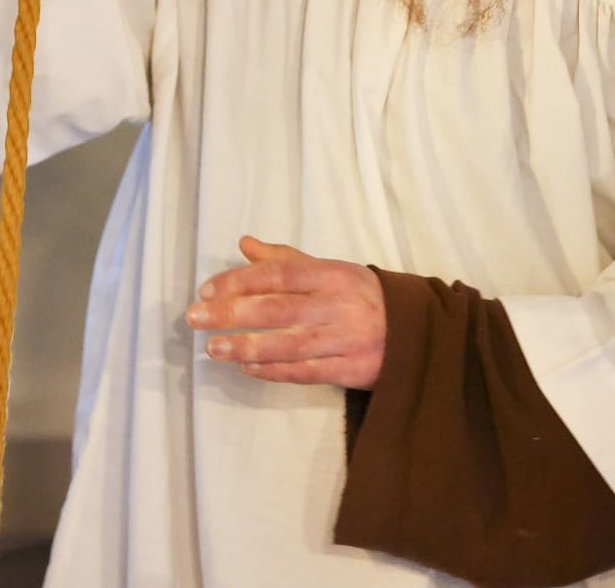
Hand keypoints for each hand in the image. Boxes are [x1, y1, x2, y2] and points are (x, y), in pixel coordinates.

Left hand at [186, 235, 385, 388]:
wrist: (419, 333)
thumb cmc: (362, 296)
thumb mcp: (330, 269)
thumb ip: (286, 259)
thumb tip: (245, 243)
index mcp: (332, 275)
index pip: (279, 275)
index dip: (240, 281)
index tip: (207, 290)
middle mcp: (338, 306)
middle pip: (279, 310)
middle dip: (233, 313)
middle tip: (195, 318)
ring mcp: (346, 340)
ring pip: (290, 346)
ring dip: (247, 347)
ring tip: (213, 348)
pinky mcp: (352, 370)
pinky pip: (306, 372)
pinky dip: (274, 371)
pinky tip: (247, 368)